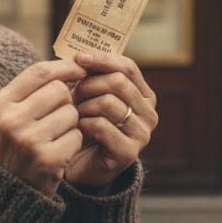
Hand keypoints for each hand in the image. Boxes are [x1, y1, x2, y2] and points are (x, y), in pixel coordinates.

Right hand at [0, 59, 87, 194]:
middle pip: (59, 90)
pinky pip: (76, 136)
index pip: (38, 72)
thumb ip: (34, 89)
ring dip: (71, 124)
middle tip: (56, 117)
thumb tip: (73, 62)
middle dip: (66, 101)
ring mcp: (27, 141)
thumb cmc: (15, 146)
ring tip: (54, 137)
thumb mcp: (10, 116)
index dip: (64, 67)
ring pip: (71, 113)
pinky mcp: (46, 159)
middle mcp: (10, 121)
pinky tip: (59, 152)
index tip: (80, 69)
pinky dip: (73, 143)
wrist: (7, 193)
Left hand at [63, 51, 158, 190]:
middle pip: (118, 82)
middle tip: (72, 94)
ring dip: (84, 106)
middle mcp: (149, 113)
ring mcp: (142, 134)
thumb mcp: (92, 96)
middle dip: (89, 85)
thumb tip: (80, 54)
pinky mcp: (128, 152)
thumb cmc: (87, 126)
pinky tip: (76, 128)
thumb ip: (92, 76)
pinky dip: (83, 124)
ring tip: (73, 113)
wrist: (83, 167)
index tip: (78, 58)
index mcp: (144, 95)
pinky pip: (102, 127)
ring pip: (109, 103)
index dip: (102, 59)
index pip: (128, 67)